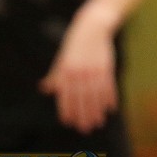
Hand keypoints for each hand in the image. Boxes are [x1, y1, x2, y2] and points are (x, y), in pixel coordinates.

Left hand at [38, 7, 118, 133]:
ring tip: (98, 122)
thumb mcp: (62, 58)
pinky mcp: (106, 66)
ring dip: (97, 110)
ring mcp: (94, 70)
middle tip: (86, 129)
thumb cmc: (75, 44)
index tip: (69, 122)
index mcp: (66, 71)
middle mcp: (79, 72)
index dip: (67, 109)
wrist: (92, 27)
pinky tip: (111, 107)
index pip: (65, 95)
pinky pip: (108, 85)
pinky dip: (110, 97)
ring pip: (95, 95)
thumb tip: (45, 89)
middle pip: (82, 98)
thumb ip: (55, 75)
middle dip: (84, 115)